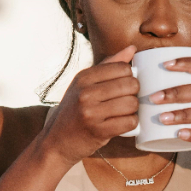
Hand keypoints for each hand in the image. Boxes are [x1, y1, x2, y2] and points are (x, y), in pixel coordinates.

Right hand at [39, 45, 139, 164]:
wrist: (56, 142)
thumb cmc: (74, 111)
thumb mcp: (84, 84)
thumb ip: (109, 65)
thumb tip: (132, 49)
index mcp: (83, 77)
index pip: (122, 68)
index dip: (130, 77)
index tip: (124, 86)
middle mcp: (85, 93)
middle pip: (130, 85)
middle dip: (134, 93)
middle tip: (126, 100)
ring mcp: (91, 112)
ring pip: (132, 104)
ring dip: (133, 110)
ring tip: (124, 113)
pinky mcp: (98, 131)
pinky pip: (129, 122)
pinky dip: (131, 124)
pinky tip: (123, 123)